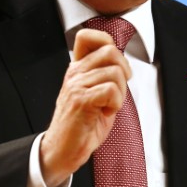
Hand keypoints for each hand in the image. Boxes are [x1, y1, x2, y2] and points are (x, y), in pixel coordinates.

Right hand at [39, 28, 131, 186]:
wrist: (63, 151)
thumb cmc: (82, 126)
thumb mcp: (94, 94)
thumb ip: (105, 76)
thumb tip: (123, 64)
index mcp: (77, 69)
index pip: (87, 36)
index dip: (107, 42)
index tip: (115, 65)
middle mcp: (75, 73)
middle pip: (110, 51)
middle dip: (123, 71)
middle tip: (117, 91)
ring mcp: (76, 85)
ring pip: (115, 72)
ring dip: (120, 93)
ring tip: (107, 106)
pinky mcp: (81, 100)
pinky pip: (111, 90)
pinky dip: (115, 104)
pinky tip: (104, 113)